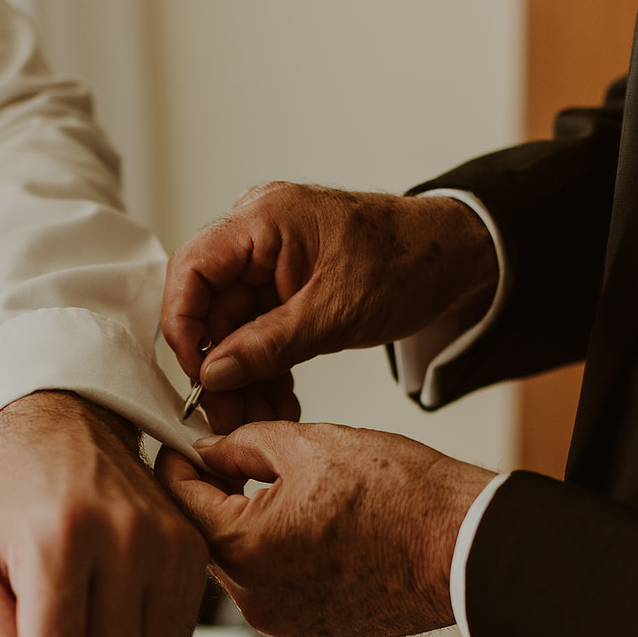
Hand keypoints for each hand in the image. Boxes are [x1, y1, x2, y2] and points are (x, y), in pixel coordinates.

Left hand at [156, 422, 494, 636]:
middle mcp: (253, 599)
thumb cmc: (401, 493)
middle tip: (228, 463)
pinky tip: (311, 537)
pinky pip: (273, 595)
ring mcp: (281, 625)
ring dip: (247, 534)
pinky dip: (280, 566)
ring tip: (280, 497)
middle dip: (213, 500)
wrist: (467, 547)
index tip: (179, 446)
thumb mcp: (308, 443)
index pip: (178, 499)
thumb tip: (207, 450)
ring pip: (240, 569)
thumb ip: (241, 444)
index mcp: (243, 547)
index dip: (176, 464)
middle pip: (205, 539)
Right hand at [162, 184, 498, 431]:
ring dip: (243, 375)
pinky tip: (276, 401)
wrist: (453, 258)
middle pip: (209, 306)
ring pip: (232, 327)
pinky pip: (258, 330)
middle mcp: (257, 234)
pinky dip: (266, 366)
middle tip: (228, 414)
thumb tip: (212, 375)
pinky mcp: (284, 287)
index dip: (184, 326)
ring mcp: (270, 262)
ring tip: (260, 417)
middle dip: (219, 366)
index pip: (192, 269)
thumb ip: (268, 345)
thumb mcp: (335, 312)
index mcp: (263, 219)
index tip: (198, 375)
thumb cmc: (408, 261)